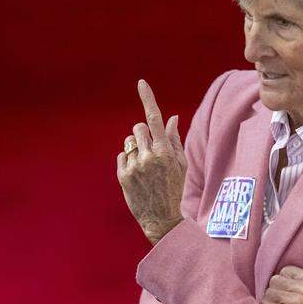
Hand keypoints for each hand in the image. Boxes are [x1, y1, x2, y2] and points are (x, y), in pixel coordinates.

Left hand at [117, 80, 187, 244]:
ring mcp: (134, 166)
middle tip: (151, 149)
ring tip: (146, 166)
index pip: (154, 118)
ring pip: (129, 142)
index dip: (147, 98)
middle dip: (143, 134)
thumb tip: (172, 117)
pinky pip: (121, 156)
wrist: (163, 220)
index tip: (141, 83)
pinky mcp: (123, 176)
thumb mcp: (181, 164)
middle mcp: (148, 156)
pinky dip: (128, 160)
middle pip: (138, 128)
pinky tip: (138, 174)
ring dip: (136, 148)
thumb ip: (174, 139)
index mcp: (165, 152)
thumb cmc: (176, 190)